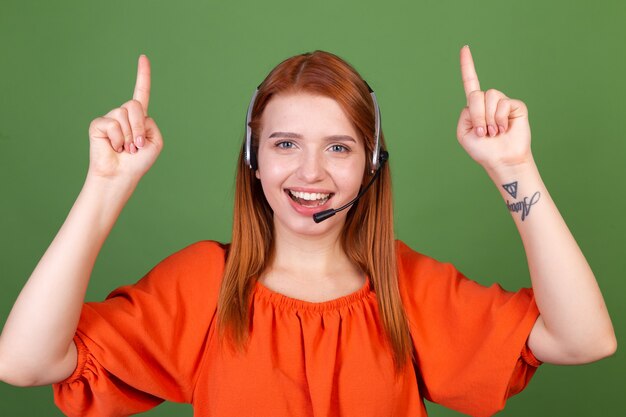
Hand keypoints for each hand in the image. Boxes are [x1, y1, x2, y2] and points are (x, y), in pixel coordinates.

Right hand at [87, 55, 162, 182]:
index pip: (141, 92)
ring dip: (130, 135)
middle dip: (139, 126)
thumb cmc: (138, 162)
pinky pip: (112, 124)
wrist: (121, 176)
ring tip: (126, 148)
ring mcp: (110, 119)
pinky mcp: (98, 125)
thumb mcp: (155, 142)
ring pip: (123, 114)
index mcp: (139, 118)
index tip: (143, 57)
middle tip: (137, 145)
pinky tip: (114, 147)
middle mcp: (124, 115)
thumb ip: (150, 123)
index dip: (143, 75)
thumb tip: (132, 114)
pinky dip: (118, 138)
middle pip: (134, 105)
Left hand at [456, 46, 531, 172]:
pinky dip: (500, 119)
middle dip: (476, 116)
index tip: (465, 48)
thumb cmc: (482, 150)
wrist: (501, 160)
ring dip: (488, 119)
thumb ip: (465, 114)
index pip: (470, 82)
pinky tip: (503, 129)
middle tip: (482, 132)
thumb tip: (480, 100)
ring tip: (493, 132)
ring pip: (490, 97)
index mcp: (474, 106)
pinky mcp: (516, 106)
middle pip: (476, 95)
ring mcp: (503, 103)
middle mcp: (489, 102)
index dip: (467, 65)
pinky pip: (503, 104)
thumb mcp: (464, 133)